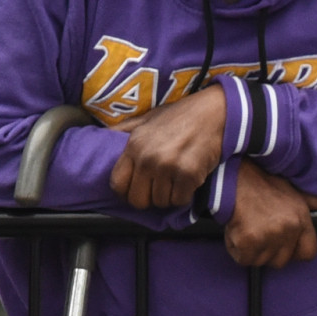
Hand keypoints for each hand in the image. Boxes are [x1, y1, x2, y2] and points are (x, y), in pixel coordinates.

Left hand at [109, 87, 228, 210]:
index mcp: (134, 145)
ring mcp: (168, 167)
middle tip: (159, 188)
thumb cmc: (181, 116)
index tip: (136, 190)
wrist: (215, 113)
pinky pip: (180, 200)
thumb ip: (124, 129)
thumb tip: (101, 136)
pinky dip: (185, 195)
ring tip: (176, 179)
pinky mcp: (189, 175)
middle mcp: (148, 157)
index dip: (126, 192)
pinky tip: (188, 180)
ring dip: (169, 195)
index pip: (117, 184)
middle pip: (138, 200)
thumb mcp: (147, 118)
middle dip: (148, 198)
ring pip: (160, 202)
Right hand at [223, 163, 316, 269]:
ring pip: (260, 261)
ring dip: (250, 250)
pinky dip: (236, 249)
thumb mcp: (293, 190)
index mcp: (301, 218)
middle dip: (268, 252)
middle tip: (258, 232)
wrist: (234, 176)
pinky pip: (243, 259)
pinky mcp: (249, 241)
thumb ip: (313, 200)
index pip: (308, 253)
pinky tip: (237, 232)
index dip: (293, 252)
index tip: (282, 246)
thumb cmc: (261, 183)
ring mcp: (269, 236)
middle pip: (281, 261)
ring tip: (247, 228)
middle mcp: (289, 229)